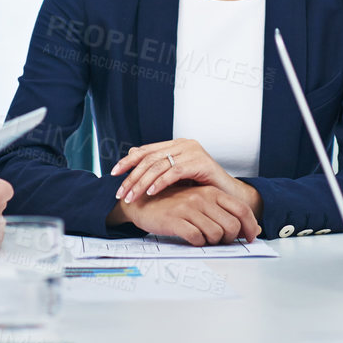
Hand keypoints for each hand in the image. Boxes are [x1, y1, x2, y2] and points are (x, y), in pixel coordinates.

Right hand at [107, 183, 261, 245]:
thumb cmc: (174, 205)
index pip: (242, 209)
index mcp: (212, 192)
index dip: (250, 227)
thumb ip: (224, 212)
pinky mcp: (176, 219)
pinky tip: (191, 238)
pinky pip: (197, 238)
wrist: (143, 203)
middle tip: (220, 241)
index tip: (250, 237)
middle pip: (232, 226)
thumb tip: (253, 227)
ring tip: (202, 238)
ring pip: (216, 234)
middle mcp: (203, 198)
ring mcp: (189, 208)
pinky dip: (197, 243)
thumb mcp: (201, 203)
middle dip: (229, 239)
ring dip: (212, 242)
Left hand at [111, 138, 260, 215]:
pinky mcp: (201, 163)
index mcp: (176, 145)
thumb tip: (131, 155)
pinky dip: (161, 182)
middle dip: (132, 176)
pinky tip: (151, 193)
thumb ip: (158, 168)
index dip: (128, 161)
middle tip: (121, 193)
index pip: (146, 150)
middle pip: (150, 158)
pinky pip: (175, 172)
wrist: (229, 196)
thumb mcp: (176, 178)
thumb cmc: (202, 188)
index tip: (113, 174)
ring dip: (142, 183)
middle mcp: (184, 144)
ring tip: (132, 197)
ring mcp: (193, 152)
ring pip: (159, 165)